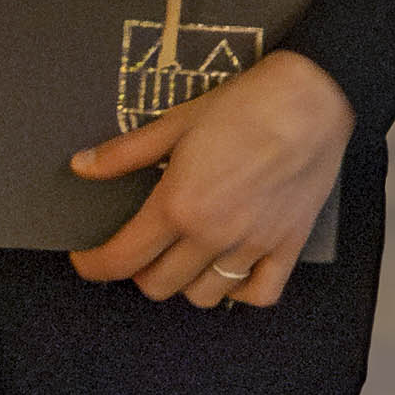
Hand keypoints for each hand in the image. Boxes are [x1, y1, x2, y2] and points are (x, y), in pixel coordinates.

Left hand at [67, 47, 353, 306]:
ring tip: (184, 257)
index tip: (86, 258)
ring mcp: (252, 245)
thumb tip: (81, 167)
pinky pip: (260, 293)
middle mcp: (212, 235)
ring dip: (186, 283)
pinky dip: (241, 290)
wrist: (313, 98)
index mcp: (178, 206)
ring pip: (205, 296)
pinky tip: (233, 270)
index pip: (120, 259)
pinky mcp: (288, 245)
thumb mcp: (176, 121)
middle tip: (139, 248)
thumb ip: (125, 153)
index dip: (93, 265)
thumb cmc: (245, 104)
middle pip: (158, 285)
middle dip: (138, 272)